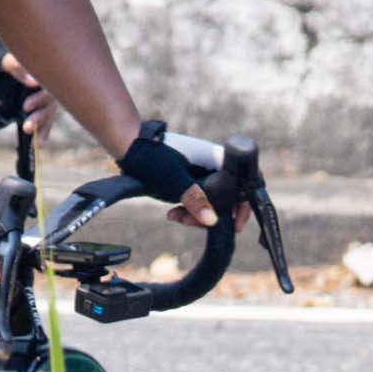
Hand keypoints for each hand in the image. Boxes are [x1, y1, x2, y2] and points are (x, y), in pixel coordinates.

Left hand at [0, 25, 53, 140]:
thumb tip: (34, 82)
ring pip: (46, 109)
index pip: (48, 80)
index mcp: (30, 64)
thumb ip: (10, 64)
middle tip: (26, 126)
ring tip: (30, 135)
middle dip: (41, 114)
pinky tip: (38, 143)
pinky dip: (41, 130)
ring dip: (41, 124)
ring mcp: (28, 91)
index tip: (25, 106)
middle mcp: (33, 78)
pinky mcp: (22, 104)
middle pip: (49, 98)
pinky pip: (38, 117)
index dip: (41, 96)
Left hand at [122, 123, 250, 232]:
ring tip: (177, 217)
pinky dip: (188, 209)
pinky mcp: (189, 180)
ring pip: (210, 201)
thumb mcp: (174, 181)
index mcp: (217, 159)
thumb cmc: (152, 157)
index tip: (234, 225)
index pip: (243, 185)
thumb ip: (194, 200)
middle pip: (226, 198)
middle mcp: (214, 166)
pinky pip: (197, 199)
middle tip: (190, 222)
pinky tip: (173, 214)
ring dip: (196, 214)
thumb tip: (212, 220)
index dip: (242, 206)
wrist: (128, 146)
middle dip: (211, 214)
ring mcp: (202, 173)